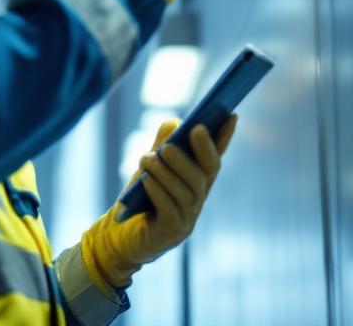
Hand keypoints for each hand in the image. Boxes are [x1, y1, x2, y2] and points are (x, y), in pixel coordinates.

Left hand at [81, 114, 238, 287]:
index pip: (214, 158)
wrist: (120, 237)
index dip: (224, 139)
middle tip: (183, 134)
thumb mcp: (149, 168)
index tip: (231, 114)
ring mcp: (187, 219)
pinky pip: (169, 209)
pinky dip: (158, 191)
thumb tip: (174, 123)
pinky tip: (147, 179)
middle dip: (198, 151)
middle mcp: (197, 201)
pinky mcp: (171, 232)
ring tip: (150, 157)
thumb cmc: (139, 200)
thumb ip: (162, 146)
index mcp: (196, 183)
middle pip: (204, 174)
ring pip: (186, 191)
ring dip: (167, 171)